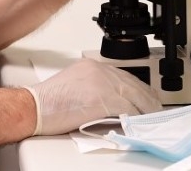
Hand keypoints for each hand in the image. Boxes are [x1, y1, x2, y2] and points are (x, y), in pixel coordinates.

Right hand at [23, 58, 161, 135]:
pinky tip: (140, 123)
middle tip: (155, 110)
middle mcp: (98, 70)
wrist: (35, 107)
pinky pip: (128, 109)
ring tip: (152, 118)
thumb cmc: (48, 101)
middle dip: (147, 98)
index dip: (138, 88)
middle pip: (132, 84)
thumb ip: (95, 87)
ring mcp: (101, 83)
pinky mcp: (102, 99)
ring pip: (134, 95)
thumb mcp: (75, 85)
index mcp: (91, 66)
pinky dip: (137, 117)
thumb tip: (112, 103)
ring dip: (146, 108)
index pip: (123, 75)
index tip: (145, 98)